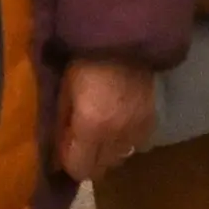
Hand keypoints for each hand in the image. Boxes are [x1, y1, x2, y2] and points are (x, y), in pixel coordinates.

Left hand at [55, 58, 158, 184]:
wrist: (124, 39)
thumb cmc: (85, 62)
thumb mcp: (64, 92)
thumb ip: (61, 125)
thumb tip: (58, 153)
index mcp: (92, 127)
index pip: (81, 169)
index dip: (69, 163)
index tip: (63, 151)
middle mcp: (117, 135)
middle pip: (101, 169)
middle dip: (87, 160)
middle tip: (79, 142)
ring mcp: (137, 130)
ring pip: (119, 158)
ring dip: (107, 152)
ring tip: (99, 133)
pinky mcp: (151, 121)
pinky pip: (135, 145)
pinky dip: (124, 141)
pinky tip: (117, 124)